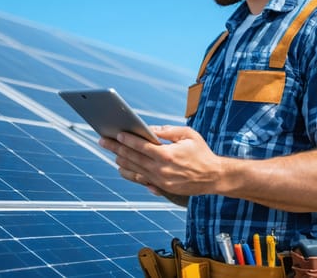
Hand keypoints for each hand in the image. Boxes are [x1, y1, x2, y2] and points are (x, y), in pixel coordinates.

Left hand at [99, 125, 223, 196]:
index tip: (116, 133)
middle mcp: (161, 170)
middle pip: (132, 158)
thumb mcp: (188, 135)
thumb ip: (167, 131)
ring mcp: (160, 181)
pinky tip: (122, 167)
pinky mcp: (161, 188)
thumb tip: (149, 129)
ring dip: (120, 160)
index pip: (141, 146)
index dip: (127, 139)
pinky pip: (140, 180)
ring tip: (111, 152)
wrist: (213, 177)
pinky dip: (129, 173)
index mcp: (167, 155)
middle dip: (116, 148)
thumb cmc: (201, 152)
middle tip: (103, 140)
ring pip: (133, 170)